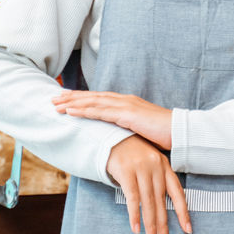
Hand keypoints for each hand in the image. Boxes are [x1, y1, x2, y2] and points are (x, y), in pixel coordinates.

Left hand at [53, 91, 172, 148]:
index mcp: (127, 103)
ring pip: (92, 102)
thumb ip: (128, 129)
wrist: (179, 131)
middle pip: (92, 97)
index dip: (82, 98)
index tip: (67, 99)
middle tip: (54, 98)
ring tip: (57, 104)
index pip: (100, 99)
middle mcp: (124, 100)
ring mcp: (125, 105)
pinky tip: (71, 111)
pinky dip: (83, 110)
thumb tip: (117, 136)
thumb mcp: (141, 129)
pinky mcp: (126, 114)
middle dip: (72, 97)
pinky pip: (100, 111)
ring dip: (73, 102)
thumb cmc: (163, 134)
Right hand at [106, 136, 191, 233]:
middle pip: (161, 201)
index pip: (177, 193)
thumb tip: (162, 209)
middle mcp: (156, 167)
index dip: (183, 212)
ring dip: (150, 224)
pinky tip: (136, 228)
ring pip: (148, 202)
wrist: (113, 139)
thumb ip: (158, 181)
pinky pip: (132, 197)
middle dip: (163, 225)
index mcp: (165, 166)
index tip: (187, 230)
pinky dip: (134, 214)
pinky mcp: (126, 171)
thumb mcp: (150, 164)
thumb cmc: (133, 155)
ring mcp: (141, 168)